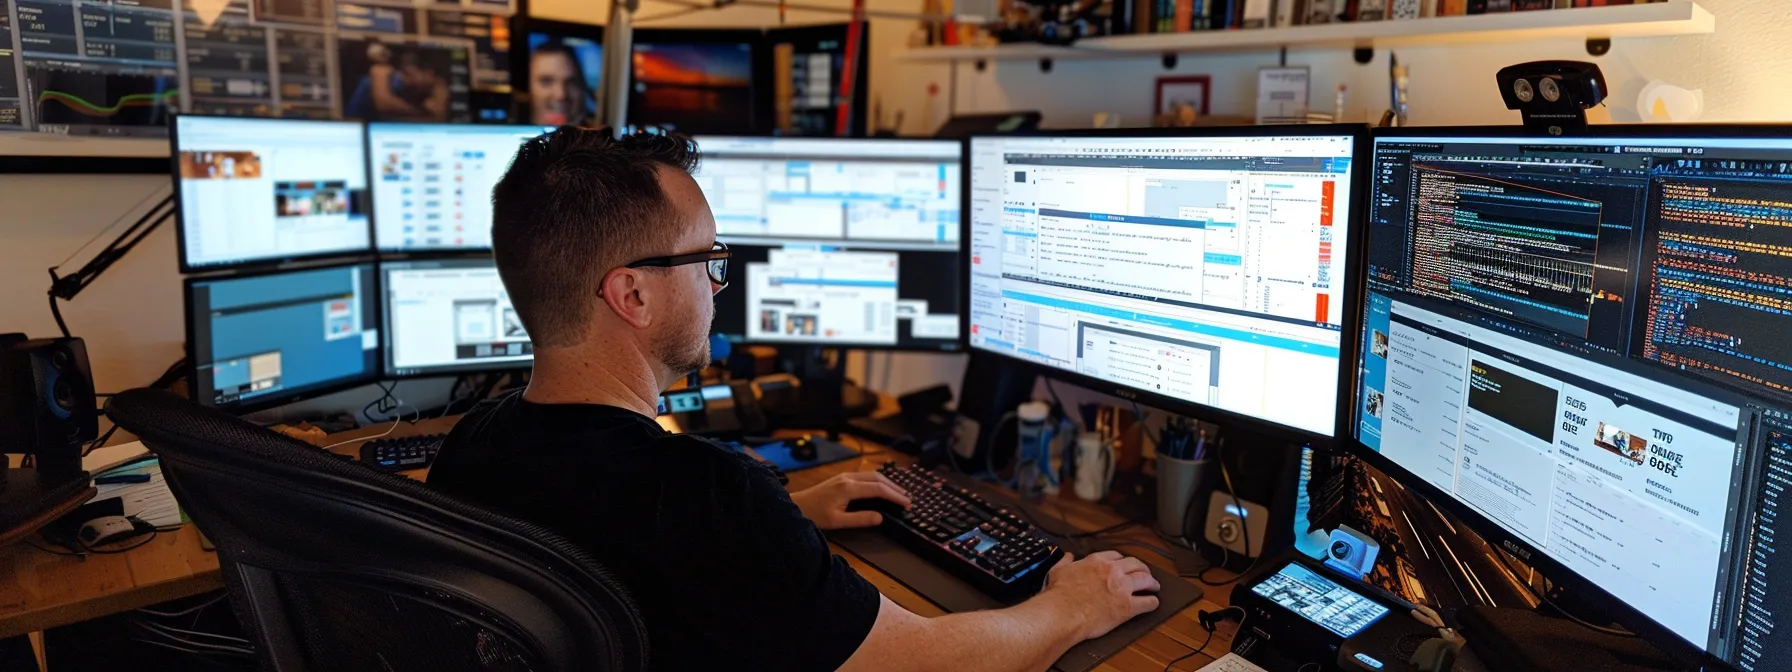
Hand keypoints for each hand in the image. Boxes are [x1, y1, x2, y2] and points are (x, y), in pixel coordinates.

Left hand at [791, 472, 911, 530]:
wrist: (796, 506)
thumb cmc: (815, 515)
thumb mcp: (838, 521)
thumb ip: (860, 519)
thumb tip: (881, 517)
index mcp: (849, 488)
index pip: (879, 489)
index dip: (895, 496)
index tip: (907, 504)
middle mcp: (849, 478)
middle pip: (878, 478)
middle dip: (895, 488)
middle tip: (908, 499)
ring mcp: (845, 476)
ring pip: (872, 475)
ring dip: (888, 483)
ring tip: (899, 493)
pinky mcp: (842, 478)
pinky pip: (866, 476)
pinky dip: (878, 481)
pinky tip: (882, 488)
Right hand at [1040, 551, 1160, 639]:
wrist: (1062, 613)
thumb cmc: (1059, 596)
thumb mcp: (1058, 571)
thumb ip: (1065, 562)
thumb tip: (1068, 557)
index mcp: (1097, 562)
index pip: (1116, 556)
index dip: (1122, 561)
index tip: (1124, 565)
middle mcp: (1113, 571)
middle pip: (1135, 564)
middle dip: (1142, 568)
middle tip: (1144, 573)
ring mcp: (1122, 588)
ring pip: (1146, 580)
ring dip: (1152, 583)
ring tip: (1154, 586)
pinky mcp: (1127, 607)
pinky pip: (1148, 602)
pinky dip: (1152, 602)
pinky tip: (1153, 603)